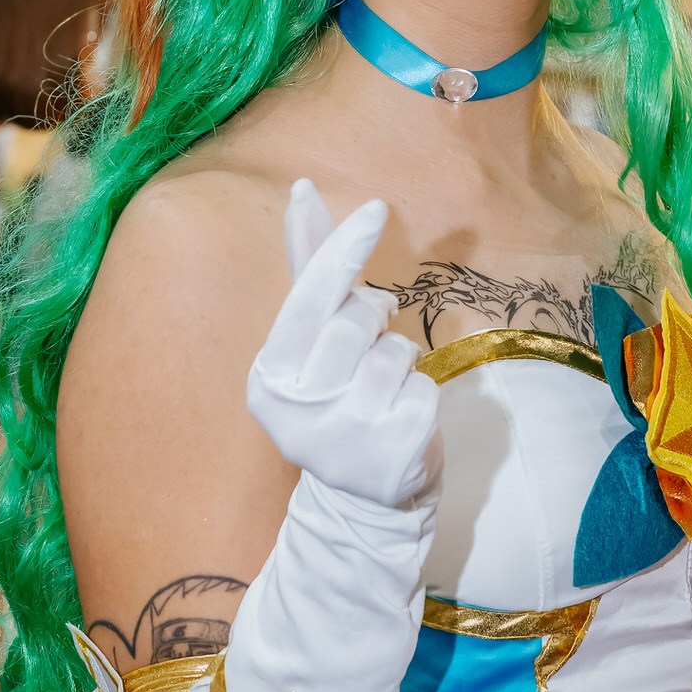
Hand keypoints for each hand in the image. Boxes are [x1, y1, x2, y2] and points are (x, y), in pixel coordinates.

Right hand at [246, 181, 439, 509]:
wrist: (366, 501)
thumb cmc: (340, 399)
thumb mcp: (313, 344)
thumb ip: (309, 268)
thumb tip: (301, 189)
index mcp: (268, 378)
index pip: (307, 300)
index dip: (342, 250)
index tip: (377, 208)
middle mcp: (296, 411)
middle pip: (355, 321)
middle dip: (373, 318)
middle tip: (369, 343)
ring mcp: (343, 437)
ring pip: (393, 353)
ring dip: (400, 359)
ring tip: (383, 388)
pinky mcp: (393, 453)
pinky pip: (423, 387)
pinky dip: (421, 391)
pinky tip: (401, 417)